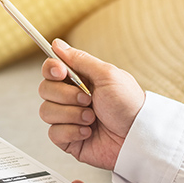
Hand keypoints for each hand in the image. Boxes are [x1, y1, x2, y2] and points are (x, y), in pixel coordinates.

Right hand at [38, 39, 144, 169]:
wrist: (138, 137)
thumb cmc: (129, 105)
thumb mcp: (107, 75)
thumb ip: (80, 59)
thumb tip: (57, 44)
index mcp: (79, 80)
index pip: (51, 70)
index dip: (51, 69)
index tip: (61, 72)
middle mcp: (70, 98)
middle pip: (45, 90)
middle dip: (66, 95)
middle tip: (88, 99)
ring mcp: (67, 118)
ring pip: (46, 112)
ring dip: (71, 114)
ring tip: (91, 118)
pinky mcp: (67, 139)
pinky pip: (53, 133)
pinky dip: (72, 131)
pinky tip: (88, 132)